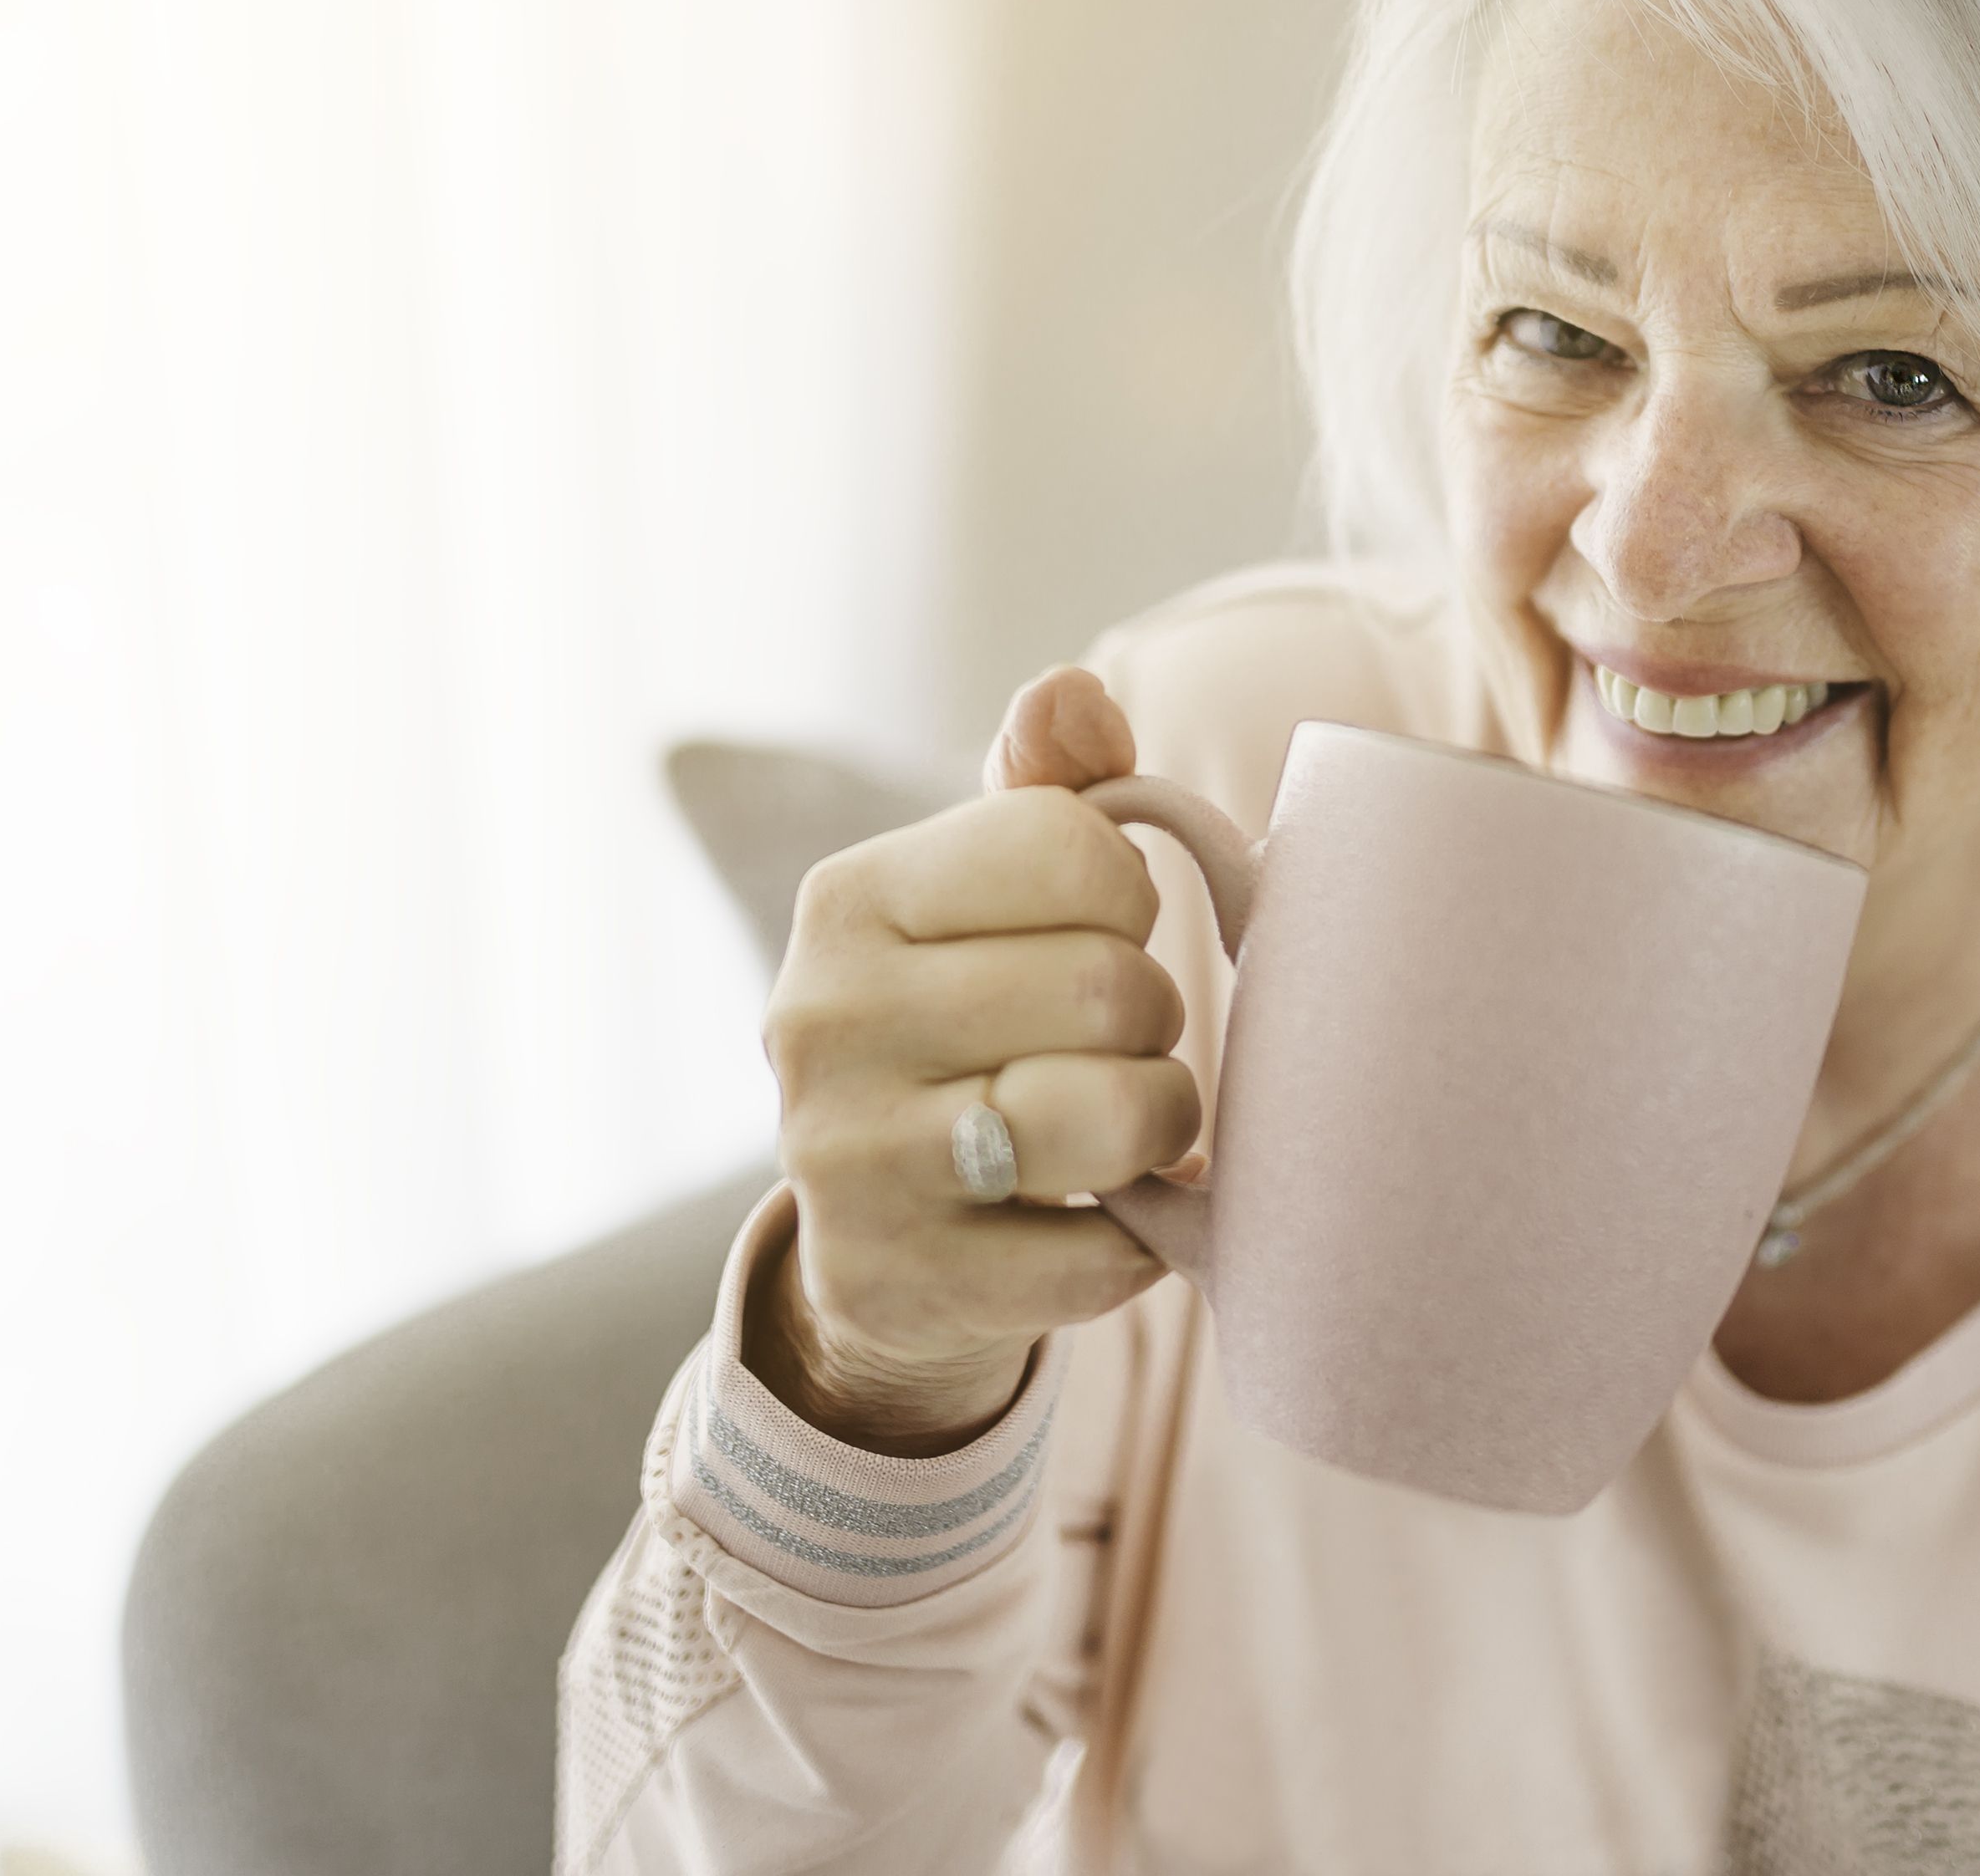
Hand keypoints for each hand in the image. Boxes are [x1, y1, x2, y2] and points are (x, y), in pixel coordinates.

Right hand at [744, 667, 1202, 1454]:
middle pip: (1110, 987)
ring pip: (1113, 1115)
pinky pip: (1101, 1257)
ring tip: (1126, 1123)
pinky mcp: (891, 1282)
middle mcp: (820, 1020)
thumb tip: (1074, 697)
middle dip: (1154, 1019)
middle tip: (1115, 1045)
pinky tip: (1096, 1218)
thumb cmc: (971, 1023)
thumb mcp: (990, 894)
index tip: (1104, 932)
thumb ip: (1051, 785)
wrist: (878, 1239)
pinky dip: (1135, 1242)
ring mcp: (845, 1162)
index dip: (1132, 895)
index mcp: (850, 897)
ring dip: (1159, 1124)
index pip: (1077, 847)